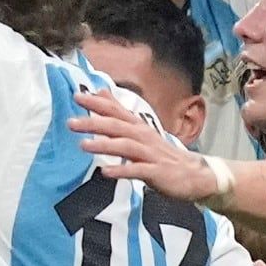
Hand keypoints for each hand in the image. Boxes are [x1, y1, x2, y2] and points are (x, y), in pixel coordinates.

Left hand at [73, 84, 216, 200]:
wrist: (194, 174)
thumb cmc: (162, 154)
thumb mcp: (141, 131)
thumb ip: (120, 113)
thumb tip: (101, 92)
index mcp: (139, 127)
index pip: (116, 110)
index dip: (97, 103)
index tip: (77, 95)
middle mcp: (143, 137)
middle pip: (117, 127)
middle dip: (94, 123)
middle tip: (71, 122)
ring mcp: (150, 155)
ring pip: (126, 146)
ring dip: (105, 145)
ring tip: (84, 145)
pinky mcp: (156, 172)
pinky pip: (137, 171)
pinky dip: (122, 170)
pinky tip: (106, 172)